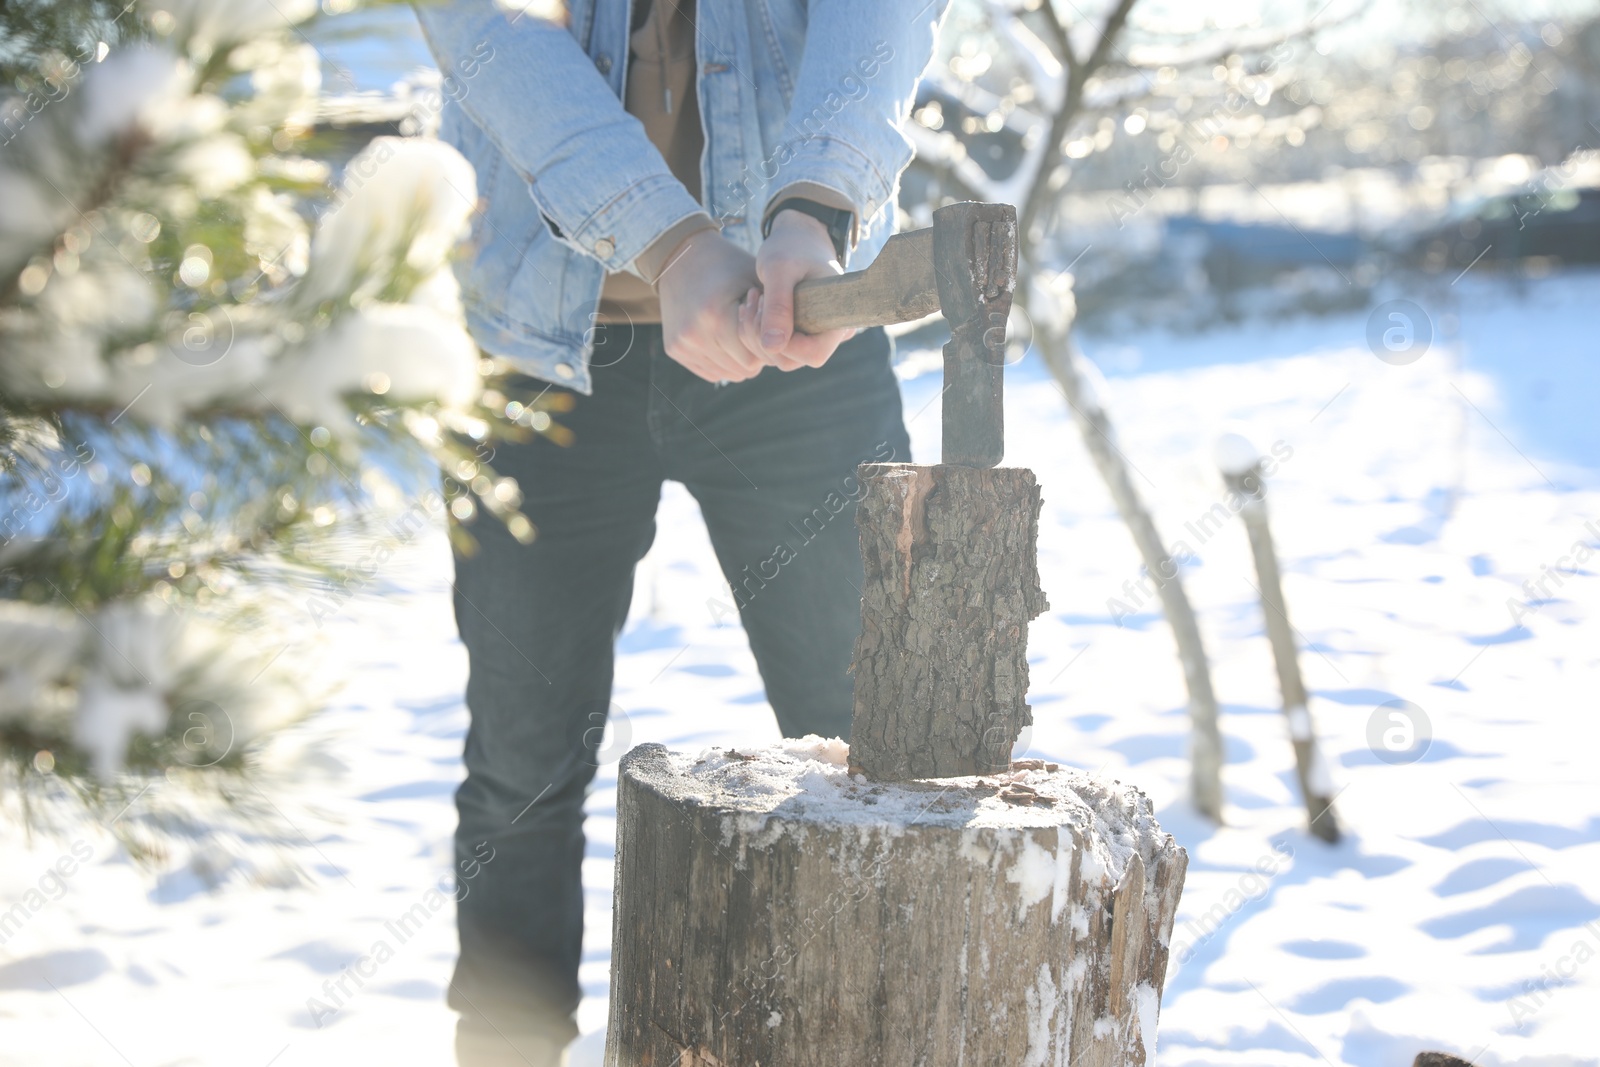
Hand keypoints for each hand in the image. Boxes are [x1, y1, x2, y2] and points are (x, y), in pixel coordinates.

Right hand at [656, 228, 765, 382]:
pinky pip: (711, 372)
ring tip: (743, 333)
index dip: (768, 345)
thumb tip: (792, 346)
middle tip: (760, 333)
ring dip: (741, 360)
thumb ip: (776, 312)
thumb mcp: (757, 279)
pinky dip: (724, 362)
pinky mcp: (674, 349)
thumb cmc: (728, 266)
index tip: (770, 328)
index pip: (757, 356)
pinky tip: (726, 339)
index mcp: (716, 315)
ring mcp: (682, 344)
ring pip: (729, 373)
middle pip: (744, 369)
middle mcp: (695, 334)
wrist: (681, 257)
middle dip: (757, 355)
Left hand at [739, 209, 853, 370]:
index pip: (813, 354)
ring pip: (775, 356)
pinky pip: (769, 347)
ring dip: (753, 331)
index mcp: (837, 319)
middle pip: (789, 360)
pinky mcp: (794, 334)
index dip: (786, 343)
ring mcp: (810, 336)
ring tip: (753, 296)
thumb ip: (778, 306)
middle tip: (755, 297)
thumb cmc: (792, 247)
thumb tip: (773, 347)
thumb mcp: (780, 270)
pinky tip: (751, 302)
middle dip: (762, 335)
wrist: (797, 237)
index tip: (767, 309)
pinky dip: (752, 329)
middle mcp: (827, 334)